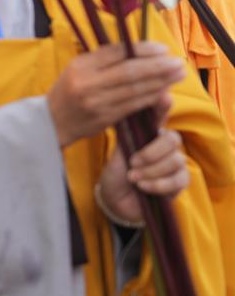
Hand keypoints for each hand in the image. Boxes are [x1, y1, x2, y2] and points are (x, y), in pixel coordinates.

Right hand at [46, 41, 183, 147]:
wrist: (52, 120)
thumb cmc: (69, 89)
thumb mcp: (78, 67)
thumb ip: (104, 59)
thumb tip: (139, 51)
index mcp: (81, 65)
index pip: (117, 52)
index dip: (143, 49)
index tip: (163, 48)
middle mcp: (88, 82)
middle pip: (130, 71)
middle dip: (158, 66)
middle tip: (178, 62)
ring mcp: (96, 102)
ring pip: (135, 90)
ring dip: (160, 82)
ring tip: (178, 75)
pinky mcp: (104, 118)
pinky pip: (133, 106)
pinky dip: (151, 98)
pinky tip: (164, 91)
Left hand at [98, 99, 188, 223]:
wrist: (116, 198)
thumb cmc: (117, 171)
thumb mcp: (119, 149)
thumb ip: (126, 130)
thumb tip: (120, 104)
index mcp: (151, 133)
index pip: (161, 115)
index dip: (163, 106)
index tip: (163, 96)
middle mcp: (166, 145)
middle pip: (172, 139)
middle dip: (152, 152)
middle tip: (133, 162)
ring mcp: (175, 164)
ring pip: (176, 160)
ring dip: (152, 170)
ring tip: (133, 177)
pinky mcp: (179, 183)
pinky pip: (178, 180)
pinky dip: (158, 184)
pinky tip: (143, 186)